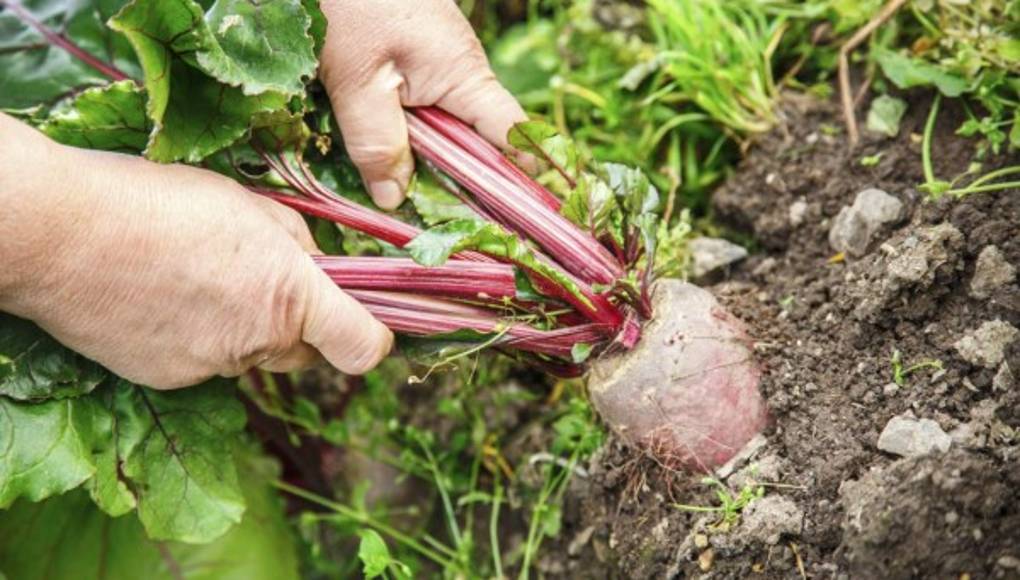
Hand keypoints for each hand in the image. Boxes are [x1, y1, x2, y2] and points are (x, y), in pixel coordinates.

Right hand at [0, 115, 392, 388]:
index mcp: (290, 295)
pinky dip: (198, 340)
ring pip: (251, 356)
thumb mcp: (249, 203)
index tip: (368, 324)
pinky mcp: (170, 379)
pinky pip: (205, 363)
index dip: (373, 338)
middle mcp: (259, 342)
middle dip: (299, 326)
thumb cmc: (158, 203)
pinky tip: (165, 300)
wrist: (63, 235)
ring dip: (242, 329)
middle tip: (262, 282)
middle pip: (303, 352)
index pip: (363, 347)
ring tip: (196, 279)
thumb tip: (318, 265)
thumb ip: (297, 242)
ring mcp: (212, 367)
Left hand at [318, 0, 526, 208]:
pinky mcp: (415, 55)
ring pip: (445, 126)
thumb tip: (394, 199)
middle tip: (442, 226)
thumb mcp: (356, 80)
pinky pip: (422, 106)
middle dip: (462, 182)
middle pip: (477, 142)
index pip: (513, 136)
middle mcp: (462, 71)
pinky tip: (384, 152)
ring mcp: (440, 61)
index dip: (522, 177)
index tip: (521, 217)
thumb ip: (376, 142)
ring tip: (408, 199)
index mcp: (464, 77)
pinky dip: (407, 132)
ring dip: (427, 158)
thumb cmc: (349, 3)